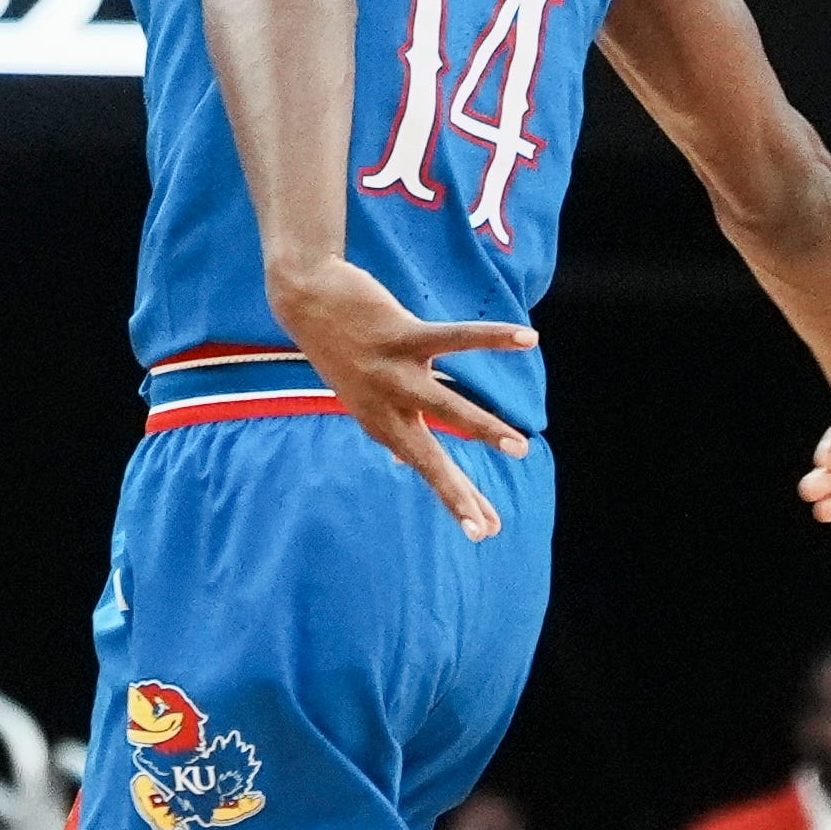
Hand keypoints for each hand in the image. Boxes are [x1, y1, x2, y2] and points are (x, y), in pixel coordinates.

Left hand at [269, 262, 536, 540]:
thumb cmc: (339, 346)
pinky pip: (455, 337)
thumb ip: (386, 426)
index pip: (427, 468)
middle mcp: (384, 405)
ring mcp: (391, 372)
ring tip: (520, 448)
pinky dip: (493, 337)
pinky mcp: (400, 335)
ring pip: (445, 406)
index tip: (485, 532)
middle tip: (488, 529)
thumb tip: (400, 462)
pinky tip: (528, 340)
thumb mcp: (361, 396)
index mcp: (380, 422)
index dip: (457, 499)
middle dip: (457, 493)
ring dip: (484, 429)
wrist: (302, 298)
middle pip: (428, 458)